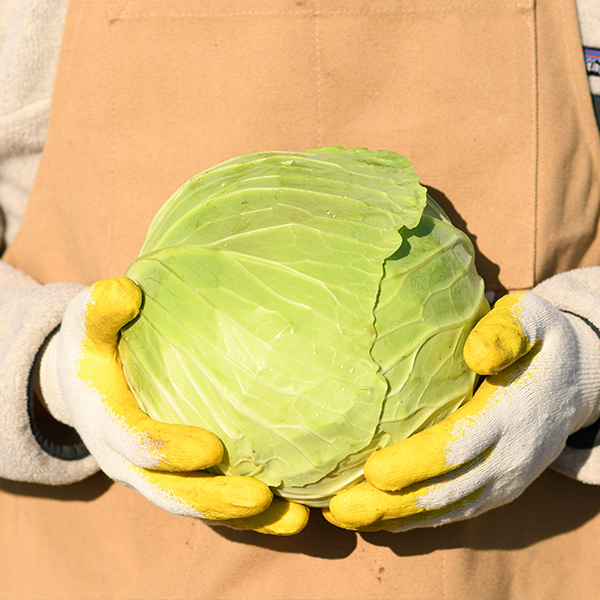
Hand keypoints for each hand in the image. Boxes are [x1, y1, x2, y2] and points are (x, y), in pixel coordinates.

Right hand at [40, 278, 308, 534]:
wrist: (89, 384)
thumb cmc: (96, 349)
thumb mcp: (87, 326)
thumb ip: (101, 312)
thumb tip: (122, 289)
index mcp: (108, 423)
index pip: (136, 443)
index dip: (168, 450)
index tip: (211, 448)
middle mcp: (129, 461)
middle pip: (171, 492)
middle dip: (215, 498)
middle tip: (262, 497)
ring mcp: (154, 476)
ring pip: (197, 505)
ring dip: (242, 517)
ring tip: (294, 518)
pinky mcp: (177, 478)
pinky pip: (212, 502)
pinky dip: (250, 517)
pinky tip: (292, 513)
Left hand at [324, 291, 599, 531]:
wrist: (573, 382)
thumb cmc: (538, 343)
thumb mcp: (530, 318)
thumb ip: (507, 331)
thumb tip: (478, 354)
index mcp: (510, 414)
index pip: (458, 445)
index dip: (415, 462)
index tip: (371, 470)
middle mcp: (510, 457)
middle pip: (445, 490)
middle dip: (391, 504)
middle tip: (339, 509)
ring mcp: (505, 480)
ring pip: (446, 510)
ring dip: (395, 519)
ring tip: (344, 518)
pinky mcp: (497, 489)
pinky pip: (455, 512)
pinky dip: (415, 521)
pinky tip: (379, 520)